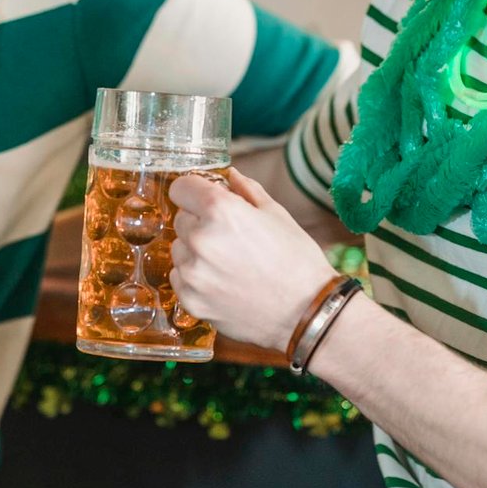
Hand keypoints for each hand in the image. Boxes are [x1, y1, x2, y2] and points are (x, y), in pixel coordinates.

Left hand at [169, 168, 337, 350]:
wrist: (307, 312)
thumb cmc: (297, 261)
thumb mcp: (276, 214)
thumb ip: (246, 190)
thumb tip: (229, 175)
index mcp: (221, 211)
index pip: (181, 187)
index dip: (194, 191)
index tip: (203, 198)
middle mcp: (200, 240)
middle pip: (181, 218)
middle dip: (200, 222)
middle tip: (229, 237)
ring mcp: (193, 273)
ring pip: (179, 249)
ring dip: (195, 251)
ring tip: (229, 263)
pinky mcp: (191, 300)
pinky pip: (180, 278)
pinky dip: (195, 278)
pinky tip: (223, 282)